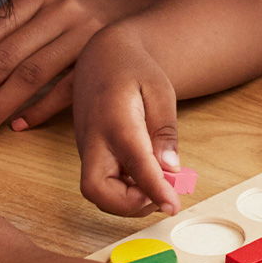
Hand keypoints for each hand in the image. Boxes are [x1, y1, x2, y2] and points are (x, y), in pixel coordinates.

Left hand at [0, 0, 151, 145]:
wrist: (132, 20)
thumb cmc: (71, 20)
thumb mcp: (33, 14)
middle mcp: (61, 10)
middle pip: (4, 58)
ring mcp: (85, 35)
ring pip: (30, 76)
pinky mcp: (102, 61)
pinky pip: (65, 91)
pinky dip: (38, 110)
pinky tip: (16, 127)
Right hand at [74, 27, 182, 216]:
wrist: (103, 55)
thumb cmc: (134, 69)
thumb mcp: (160, 91)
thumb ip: (164, 131)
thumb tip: (171, 169)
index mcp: (115, 119)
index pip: (134, 163)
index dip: (154, 189)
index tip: (173, 206)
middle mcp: (94, 139)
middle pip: (96, 190)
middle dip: (128, 206)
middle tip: (162, 194)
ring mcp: (87, 149)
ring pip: (97, 192)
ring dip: (128, 201)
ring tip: (159, 181)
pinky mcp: (90, 155)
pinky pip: (102, 184)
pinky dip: (124, 191)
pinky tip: (147, 174)